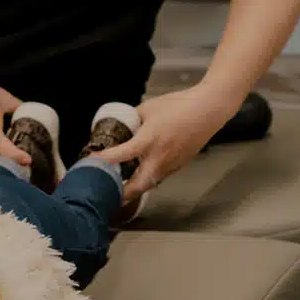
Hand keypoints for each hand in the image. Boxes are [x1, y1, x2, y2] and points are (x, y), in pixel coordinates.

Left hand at [95, 87, 233, 200]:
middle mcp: (159, 158)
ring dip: (134, 187)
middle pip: (138, 186)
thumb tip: (122, 125)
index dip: (104, 160)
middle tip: (108, 193)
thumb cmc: (179, 105)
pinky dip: (147, 178)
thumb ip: (133, 119)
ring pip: (149, 184)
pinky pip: (160, 176)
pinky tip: (140, 173)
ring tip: (120, 186)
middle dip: (122, 193)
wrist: (208, 110)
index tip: (91, 162)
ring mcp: (171, 164)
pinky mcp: (179, 165)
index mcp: (149, 141)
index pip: (121, 155)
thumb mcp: (149, 108)